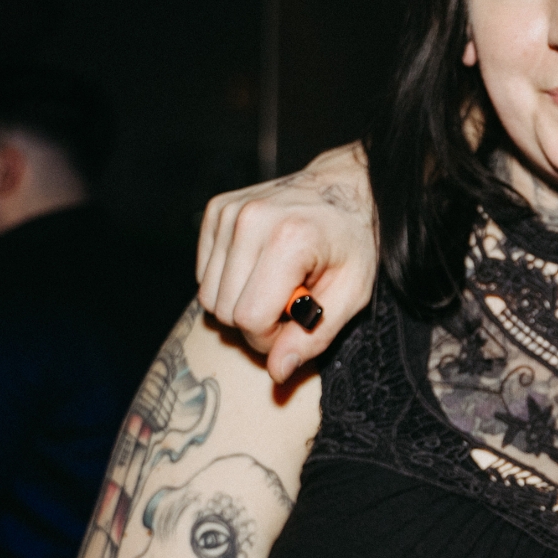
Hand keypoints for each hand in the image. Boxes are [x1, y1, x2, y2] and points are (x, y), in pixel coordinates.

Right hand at [196, 142, 376, 380]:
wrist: (347, 186)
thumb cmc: (354, 242)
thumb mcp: (352, 293)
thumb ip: (314, 336)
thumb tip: (277, 371)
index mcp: (289, 239)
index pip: (249, 319)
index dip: (271, 336)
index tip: (296, 322)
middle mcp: (251, 220)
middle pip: (223, 311)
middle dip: (255, 322)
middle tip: (289, 304)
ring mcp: (229, 212)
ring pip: (208, 295)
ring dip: (240, 302)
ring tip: (276, 284)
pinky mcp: (216, 210)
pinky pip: (203, 273)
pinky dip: (229, 280)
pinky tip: (261, 267)